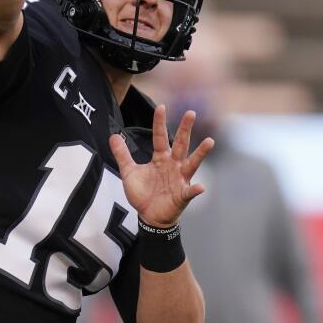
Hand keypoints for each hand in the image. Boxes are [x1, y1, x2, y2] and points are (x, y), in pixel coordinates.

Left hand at [109, 104, 214, 227]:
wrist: (149, 216)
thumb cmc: (143, 193)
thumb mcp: (129, 172)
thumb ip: (122, 154)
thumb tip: (113, 135)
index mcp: (160, 158)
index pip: (160, 137)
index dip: (159, 123)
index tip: (161, 106)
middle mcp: (173, 164)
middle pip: (180, 143)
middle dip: (185, 129)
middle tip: (190, 112)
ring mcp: (180, 179)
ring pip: (191, 163)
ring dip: (200, 153)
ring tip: (209, 141)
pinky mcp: (183, 194)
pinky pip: (190, 191)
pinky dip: (196, 189)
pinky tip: (201, 187)